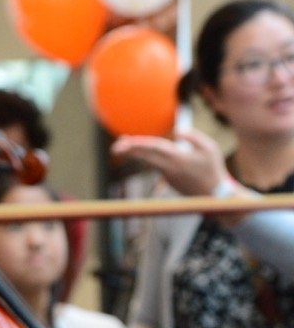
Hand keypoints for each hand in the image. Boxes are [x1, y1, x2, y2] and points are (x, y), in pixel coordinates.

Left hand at [110, 129, 229, 197]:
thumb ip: (194, 137)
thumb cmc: (213, 169)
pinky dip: (146, 157)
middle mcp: (169, 168)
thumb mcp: (210, 148)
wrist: (213, 194)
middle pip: (146, 157)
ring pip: (148, 161)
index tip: (124, 142)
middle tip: (114, 147)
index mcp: (178, 159)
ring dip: (134, 153)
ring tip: (119, 146)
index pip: (155, 148)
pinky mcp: (167, 179)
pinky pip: (155, 164)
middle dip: (130, 151)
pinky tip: (135, 149)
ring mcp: (166, 175)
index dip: (139, 144)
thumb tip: (176, 132)